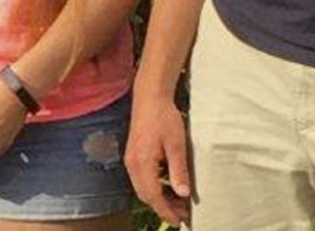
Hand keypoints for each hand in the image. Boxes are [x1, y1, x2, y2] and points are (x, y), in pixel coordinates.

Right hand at [124, 93, 190, 227]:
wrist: (150, 96)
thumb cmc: (164, 117)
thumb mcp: (176, 144)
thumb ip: (178, 171)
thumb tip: (184, 194)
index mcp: (142, 162)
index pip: (153, 196)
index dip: (166, 211)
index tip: (179, 221)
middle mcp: (132, 163)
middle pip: (145, 195)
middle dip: (163, 207)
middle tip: (183, 213)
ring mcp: (131, 158)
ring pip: (142, 188)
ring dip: (159, 198)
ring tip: (179, 201)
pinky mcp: (133, 154)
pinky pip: (141, 178)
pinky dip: (154, 187)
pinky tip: (168, 185)